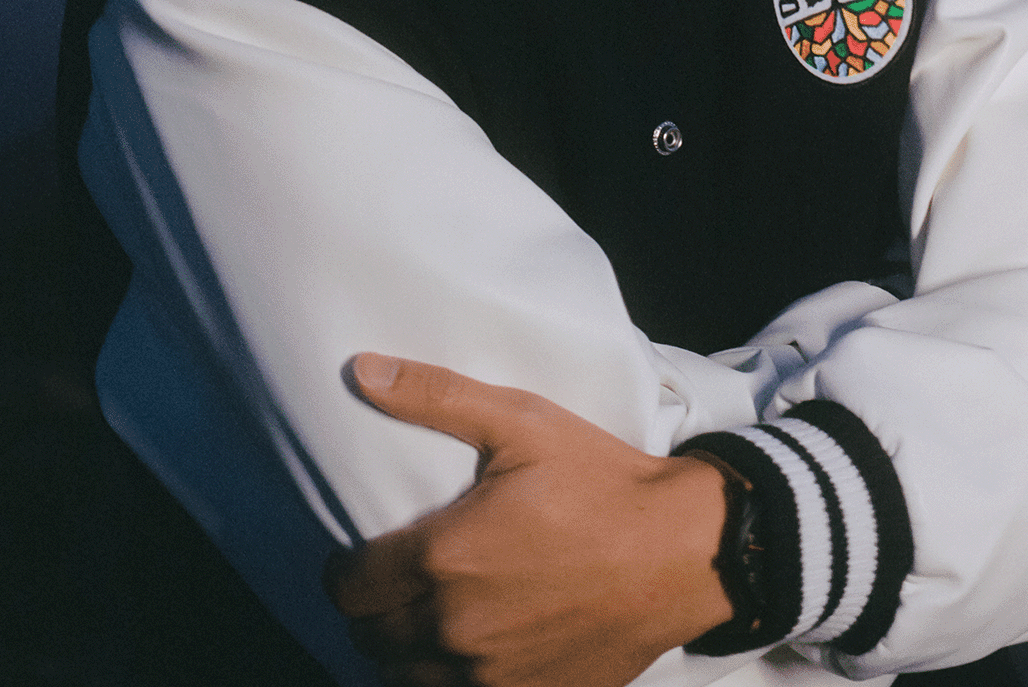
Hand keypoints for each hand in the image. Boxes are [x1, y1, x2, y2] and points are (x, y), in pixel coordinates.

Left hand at [327, 353, 734, 686]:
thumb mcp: (520, 421)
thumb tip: (363, 371)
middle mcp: (454, 628)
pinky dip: (449, 679)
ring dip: (403, 651)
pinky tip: (470, 649)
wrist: (680, 550)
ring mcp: (490, 676)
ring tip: (425, 617)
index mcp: (444, 559)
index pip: (349, 585)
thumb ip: (435, 396)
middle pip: (369, 639)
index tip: (363, 555)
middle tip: (394, 582)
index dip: (346, 569)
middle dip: (371, 610)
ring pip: (405, 681)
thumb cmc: (598, 481)